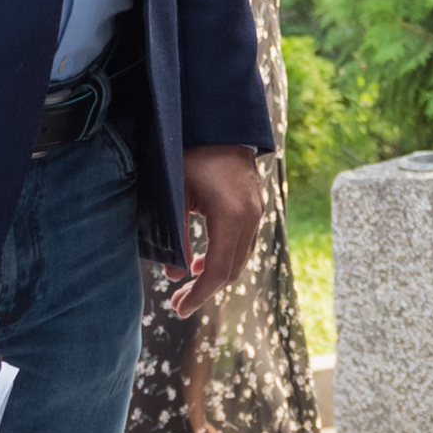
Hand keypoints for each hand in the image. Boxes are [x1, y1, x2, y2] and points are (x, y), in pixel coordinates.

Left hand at [166, 144, 267, 316]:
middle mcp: (252, 217)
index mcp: (233, 215)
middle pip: (233, 268)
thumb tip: (175, 274)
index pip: (219, 270)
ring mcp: (257, 211)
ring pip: (240, 257)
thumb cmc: (189, 154)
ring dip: (216, 273)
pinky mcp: (255, 206)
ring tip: (188, 283)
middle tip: (178, 302)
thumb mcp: (175, 196)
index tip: (179, 309)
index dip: (200, 294)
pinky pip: (243, 242)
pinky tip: (203, 260)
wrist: (217, 123)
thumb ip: (176, 236)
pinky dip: (224, 256)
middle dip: (205, 289)